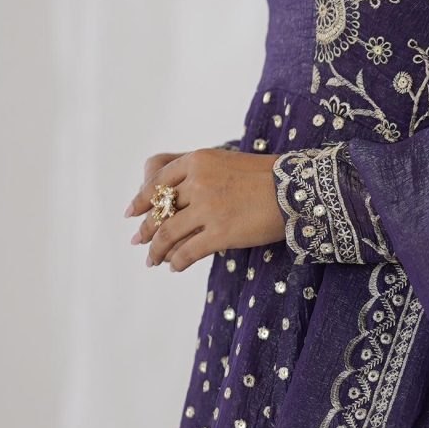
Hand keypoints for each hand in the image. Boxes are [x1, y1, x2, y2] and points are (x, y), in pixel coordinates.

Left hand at [128, 147, 287, 270]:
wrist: (297, 189)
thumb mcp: (225, 161)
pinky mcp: (220, 233)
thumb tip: (172, 192)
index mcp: (197, 161)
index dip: (141, 199)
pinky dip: (177, 261)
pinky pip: (187, 251)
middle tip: (138, 241)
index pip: (157, 181)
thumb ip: (198, 171)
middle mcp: (198, 182)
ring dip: (157, 250)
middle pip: (160, 210)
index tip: (132, 212)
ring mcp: (208, 209)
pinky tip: (175, 266)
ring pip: (168, 233)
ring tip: (153, 261)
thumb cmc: (265, 176)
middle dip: (146, 229)